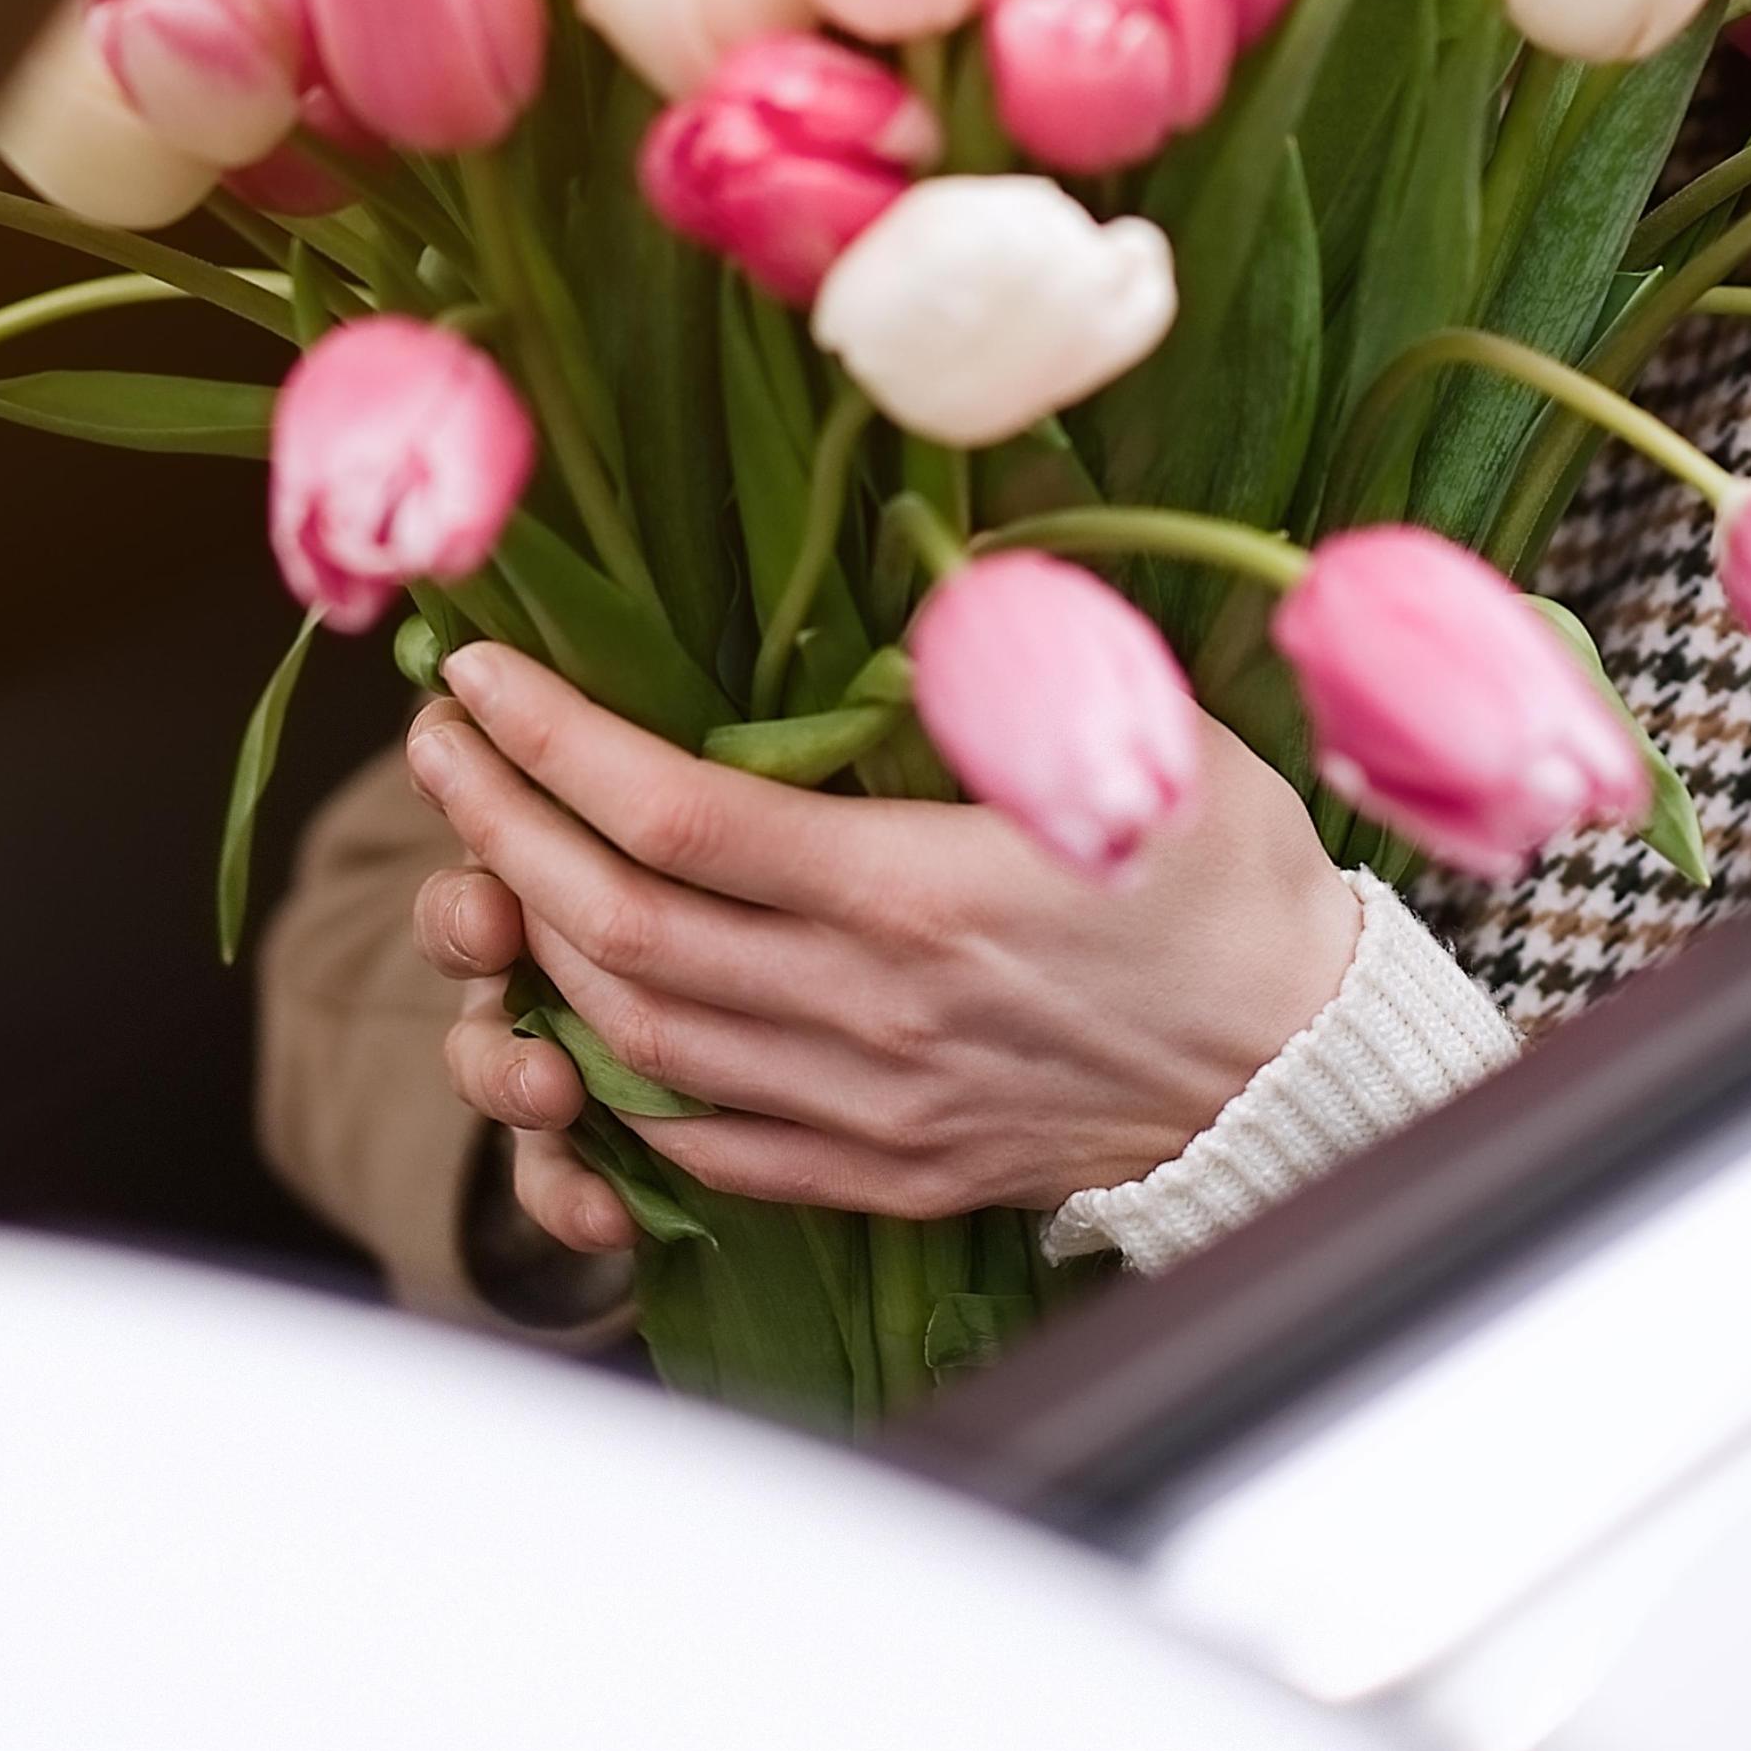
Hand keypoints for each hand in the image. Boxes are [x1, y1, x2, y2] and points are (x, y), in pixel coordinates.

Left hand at [404, 639, 1356, 1251]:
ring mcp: (875, 1106)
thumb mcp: (1131, 734)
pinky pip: (710, 1147)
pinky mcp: (892, 1172)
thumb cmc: (1229, 876)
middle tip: (439, 748)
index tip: (477, 672)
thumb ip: (993, 662)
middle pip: (621, 927)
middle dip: (499, 828)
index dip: (550, 740)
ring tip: (485, 861)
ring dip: (535, 951)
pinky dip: (616, 1087)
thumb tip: (882, 579)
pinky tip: (577, 1016)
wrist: (1310, 1062)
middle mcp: (875, 1010)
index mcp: (920, 890)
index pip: (674, 812)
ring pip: (642, 1041)